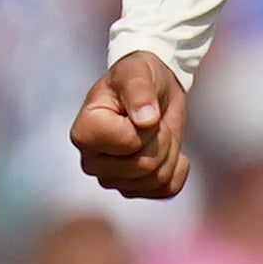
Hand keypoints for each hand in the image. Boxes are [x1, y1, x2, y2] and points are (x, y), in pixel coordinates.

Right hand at [71, 51, 191, 199]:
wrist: (150, 89)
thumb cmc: (137, 76)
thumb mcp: (137, 72)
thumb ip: (139, 91)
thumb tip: (146, 120)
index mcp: (85, 133)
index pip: (129, 143)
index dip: (148, 125)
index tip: (142, 108)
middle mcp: (91, 161)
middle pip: (145, 165)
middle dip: (162, 139)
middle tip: (154, 118)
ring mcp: (110, 178)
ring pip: (156, 180)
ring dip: (169, 152)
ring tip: (159, 131)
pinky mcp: (130, 188)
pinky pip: (165, 190)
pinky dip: (177, 170)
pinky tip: (171, 152)